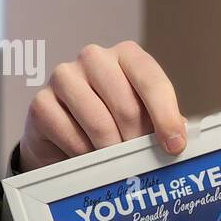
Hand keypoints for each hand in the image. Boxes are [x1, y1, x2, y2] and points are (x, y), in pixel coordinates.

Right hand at [18, 40, 186, 171]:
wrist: (64, 137)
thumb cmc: (115, 124)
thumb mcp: (144, 120)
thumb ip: (164, 125)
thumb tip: (179, 142)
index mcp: (128, 56)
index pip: (152, 81)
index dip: (166, 116)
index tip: (175, 147)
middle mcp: (95, 58)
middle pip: (126, 106)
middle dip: (136, 142)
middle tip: (139, 163)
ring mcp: (64, 76)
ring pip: (100, 124)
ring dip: (111, 152)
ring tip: (115, 165)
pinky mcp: (41, 102)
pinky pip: (71, 137)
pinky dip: (85, 156)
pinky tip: (88, 159)